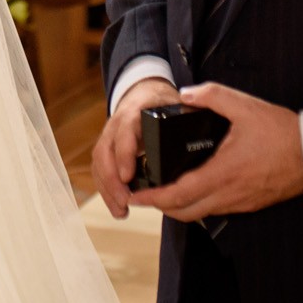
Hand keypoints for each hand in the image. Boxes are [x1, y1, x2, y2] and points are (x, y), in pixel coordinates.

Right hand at [91, 76, 181, 217]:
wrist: (143, 91)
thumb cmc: (162, 101)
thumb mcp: (176, 103)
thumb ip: (187, 116)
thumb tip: (202, 136)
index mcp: (135, 111)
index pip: (124, 131)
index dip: (124, 153)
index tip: (128, 176)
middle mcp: (117, 123)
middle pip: (105, 152)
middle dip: (112, 180)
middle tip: (126, 202)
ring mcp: (109, 136)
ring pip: (99, 162)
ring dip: (107, 188)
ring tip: (121, 211)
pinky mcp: (107, 148)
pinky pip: (100, 168)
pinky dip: (106, 188)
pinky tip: (117, 206)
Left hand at [128, 82, 302, 222]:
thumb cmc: (282, 132)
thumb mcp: (245, 106)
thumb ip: (212, 96)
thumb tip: (186, 93)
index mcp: (223, 172)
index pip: (180, 194)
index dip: (154, 197)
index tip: (136, 193)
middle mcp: (229, 194)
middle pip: (185, 212)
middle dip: (160, 206)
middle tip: (142, 194)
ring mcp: (240, 202)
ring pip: (200, 214)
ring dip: (178, 207)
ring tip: (162, 191)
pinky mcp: (250, 203)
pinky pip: (216, 210)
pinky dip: (197, 205)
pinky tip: (192, 189)